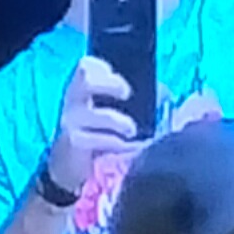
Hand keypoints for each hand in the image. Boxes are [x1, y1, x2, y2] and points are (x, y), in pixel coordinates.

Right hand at [38, 52, 142, 206]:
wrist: (70, 167)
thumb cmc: (96, 134)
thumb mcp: (109, 113)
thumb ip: (134, 101)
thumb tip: (163, 94)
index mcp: (82, 89)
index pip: (86, 66)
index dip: (104, 67)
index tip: (123, 82)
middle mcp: (73, 101)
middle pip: (85, 79)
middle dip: (110, 84)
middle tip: (127, 95)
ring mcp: (71, 122)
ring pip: (93, 114)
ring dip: (118, 121)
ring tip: (132, 130)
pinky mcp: (74, 143)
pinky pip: (96, 139)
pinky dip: (115, 143)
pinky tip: (127, 147)